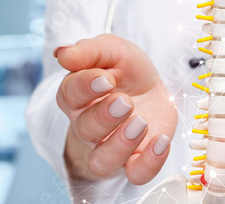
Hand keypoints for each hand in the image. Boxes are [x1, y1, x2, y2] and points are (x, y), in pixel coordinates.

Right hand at [55, 34, 176, 183]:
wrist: (150, 88)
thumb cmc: (126, 70)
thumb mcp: (114, 50)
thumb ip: (91, 50)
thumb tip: (63, 54)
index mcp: (79, 95)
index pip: (70, 94)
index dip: (85, 87)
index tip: (105, 79)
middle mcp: (89, 125)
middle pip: (85, 129)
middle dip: (104, 117)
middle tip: (125, 102)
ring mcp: (111, 145)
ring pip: (103, 160)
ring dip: (121, 145)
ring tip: (141, 123)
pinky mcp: (136, 158)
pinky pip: (136, 173)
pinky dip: (148, 163)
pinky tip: (161, 142)